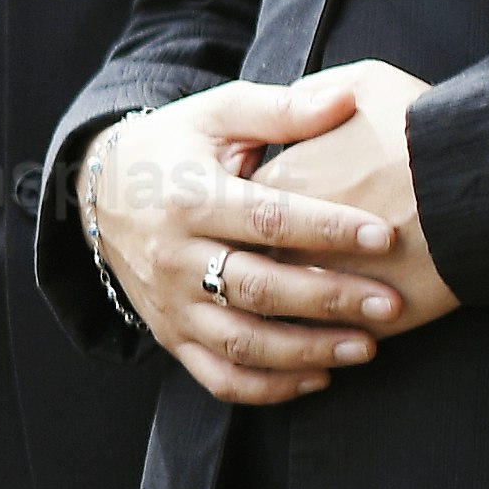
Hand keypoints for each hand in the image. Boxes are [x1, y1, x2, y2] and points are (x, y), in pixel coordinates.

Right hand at [78, 68, 432, 409]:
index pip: (266, 219)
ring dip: (308, 351)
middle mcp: (174, 258)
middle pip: (258, 288)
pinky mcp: (170, 335)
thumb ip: (281, 109)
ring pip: (242, 342)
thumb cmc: (171, 147)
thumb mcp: (216, 113)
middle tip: (390, 303)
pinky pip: (219, 376)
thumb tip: (344, 102)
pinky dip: (269, 387)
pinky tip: (319, 377)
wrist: (97, 191)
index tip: (385, 235)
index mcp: (188, 198)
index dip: (327, 229)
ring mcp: (170, 304)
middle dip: (330, 299)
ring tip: (367, 346)